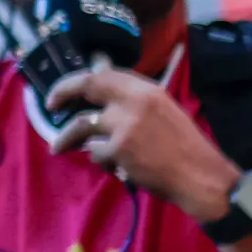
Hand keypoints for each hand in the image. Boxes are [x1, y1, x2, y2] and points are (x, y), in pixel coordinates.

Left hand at [47, 63, 239, 219]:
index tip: (61, 91)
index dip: (75, 80)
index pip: (102, 74)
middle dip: (61, 94)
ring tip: (59, 148)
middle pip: (86, 87)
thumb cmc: (184, 147)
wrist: (202, 177)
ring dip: (68, 139)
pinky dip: (101, 161)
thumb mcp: (163, 111)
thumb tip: (98, 82)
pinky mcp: (119, 149)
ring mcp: (124, 125)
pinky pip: (95, 153)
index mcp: (147, 90)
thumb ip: (131, 100)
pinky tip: (116, 167)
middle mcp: (134, 101)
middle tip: (49, 106)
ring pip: (82, 126)